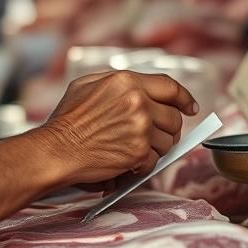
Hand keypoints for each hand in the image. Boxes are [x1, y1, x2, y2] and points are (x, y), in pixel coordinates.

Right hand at [38, 71, 197, 185]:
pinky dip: (143, 166)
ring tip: (136, 150)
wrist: (56, 150)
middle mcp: (137, 101)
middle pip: (173, 117)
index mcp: (126, 81)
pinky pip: (154, 161)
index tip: (191, 107)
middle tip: (157, 137)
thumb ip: (117, 82)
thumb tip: (140, 88)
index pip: (169, 86)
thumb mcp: (87, 85)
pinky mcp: (138, 152)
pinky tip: (127, 162)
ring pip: (168, 141)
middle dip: (168, 130)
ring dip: (156, 149)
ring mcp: (140, 127)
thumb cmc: (66, 120)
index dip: (184, 98)